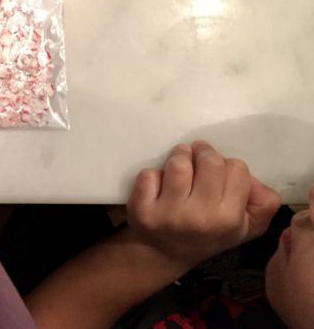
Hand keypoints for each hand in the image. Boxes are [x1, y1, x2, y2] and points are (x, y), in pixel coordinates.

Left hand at [127, 141, 280, 269]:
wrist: (164, 253)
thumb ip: (264, 203)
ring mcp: (169, 214)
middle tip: (197, 158)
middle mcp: (201, 217)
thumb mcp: (246, 226)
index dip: (228, 166)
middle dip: (203, 153)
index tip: (218, 173)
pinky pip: (149, 175)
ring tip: (180, 165)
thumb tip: (253, 179)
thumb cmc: (208, 233)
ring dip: (179, 157)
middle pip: (210, 161)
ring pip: (179, 163)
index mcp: (229, 219)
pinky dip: (153, 175)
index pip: (237, 168)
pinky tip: (158, 187)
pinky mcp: (142, 210)